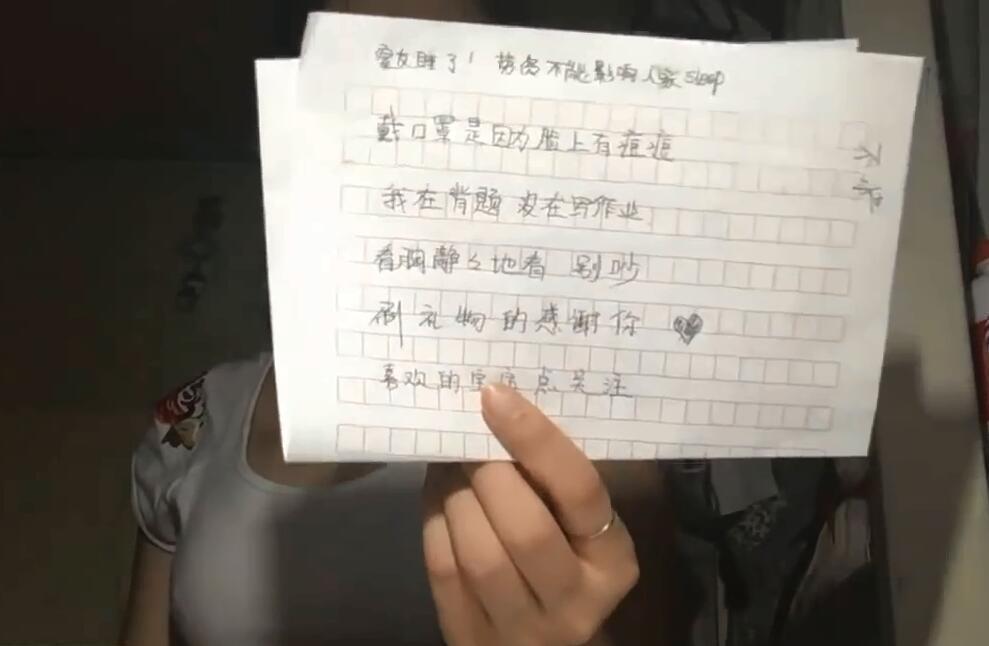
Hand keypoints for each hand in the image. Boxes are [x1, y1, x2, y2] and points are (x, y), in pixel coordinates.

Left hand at [421, 385, 638, 645]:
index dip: (536, 439)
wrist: (535, 638)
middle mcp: (574, 602)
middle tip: (467, 437)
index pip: (580, 491)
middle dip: (488, 472)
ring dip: (455, 496)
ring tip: (450, 464)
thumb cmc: (563, 556)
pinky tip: (438, 495)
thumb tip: (501, 404)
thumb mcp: (579, 524)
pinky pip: (445, 570)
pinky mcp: (471, 635)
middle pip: (526, 529)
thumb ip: (555, 478)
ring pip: (479, 554)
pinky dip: (434, 520)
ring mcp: (521, 627)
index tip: (495, 396)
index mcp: (611, 560)